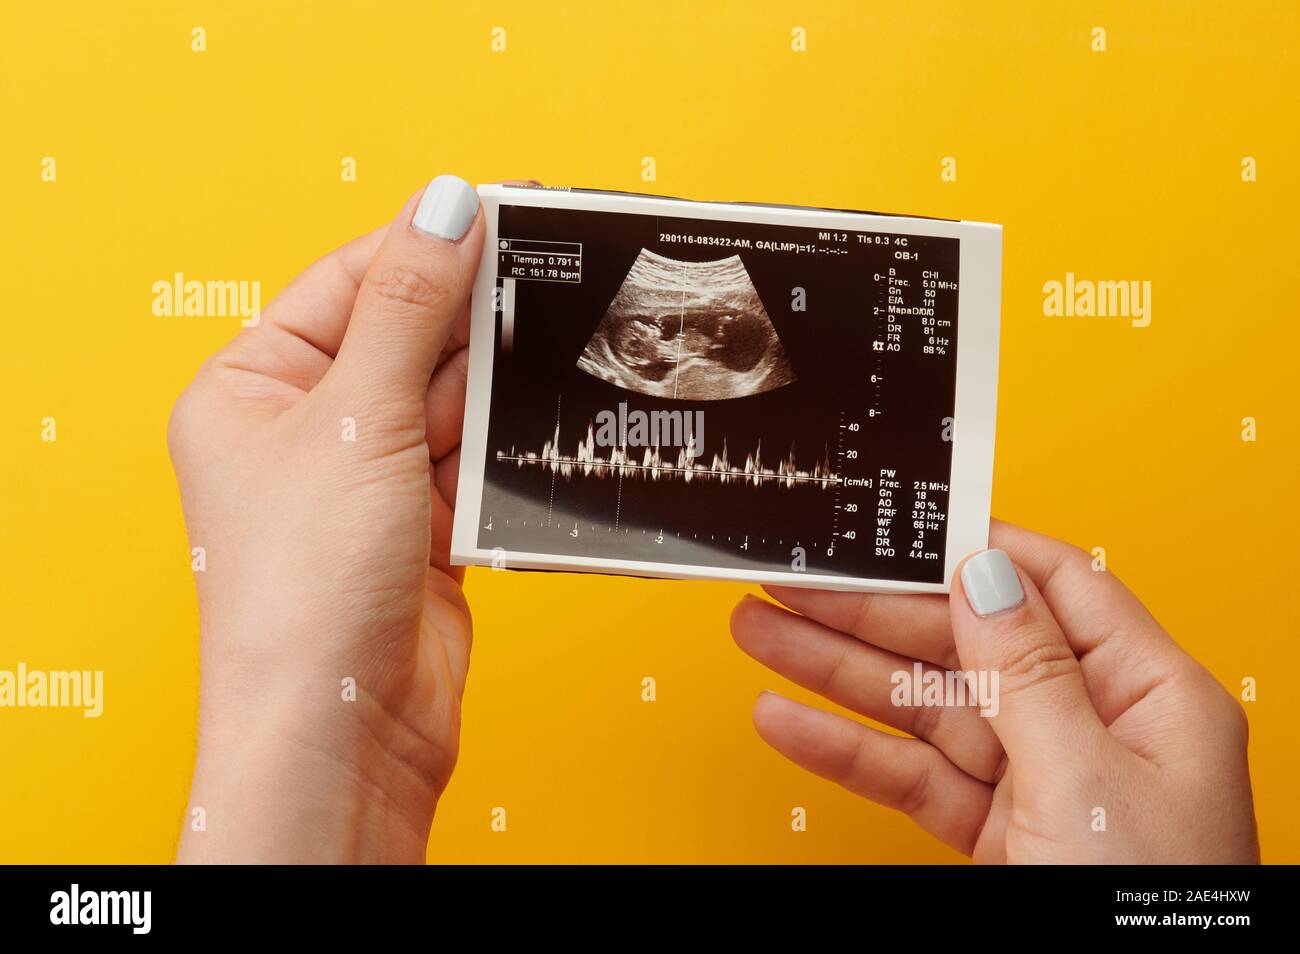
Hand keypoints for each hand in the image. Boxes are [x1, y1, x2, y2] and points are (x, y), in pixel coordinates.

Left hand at [170, 175, 483, 862]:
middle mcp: (302, 431)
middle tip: (538, 282)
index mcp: (249, 388)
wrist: (345, 732)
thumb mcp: (358, 419)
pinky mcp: (419, 528)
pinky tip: (526, 436)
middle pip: (405, 337)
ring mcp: (364, 482)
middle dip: (467, 324)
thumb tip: (446, 207)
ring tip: (536, 372)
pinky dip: (500, 453)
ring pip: (449, 401)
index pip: (347, 282)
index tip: (497, 207)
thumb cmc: (304, 591)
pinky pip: (472, 461)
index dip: (422, 243)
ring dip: (489, 395)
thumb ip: (409, 309)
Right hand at [730, 520, 1258, 862]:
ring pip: (922, 708)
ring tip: (761, 635)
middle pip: (964, 643)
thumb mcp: (1091, 783)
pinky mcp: (996, 832)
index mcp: (1151, 695)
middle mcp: (1094, 728)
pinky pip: (911, 775)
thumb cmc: (1153, 913)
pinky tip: (790, 722)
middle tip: (790, 584)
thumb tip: (985, 574)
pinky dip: (847, 751)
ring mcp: (1040, 782)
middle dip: (868, 614)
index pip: (1053, 585)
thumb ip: (1029, 675)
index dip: (968, 547)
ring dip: (835, 673)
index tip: (896, 525)